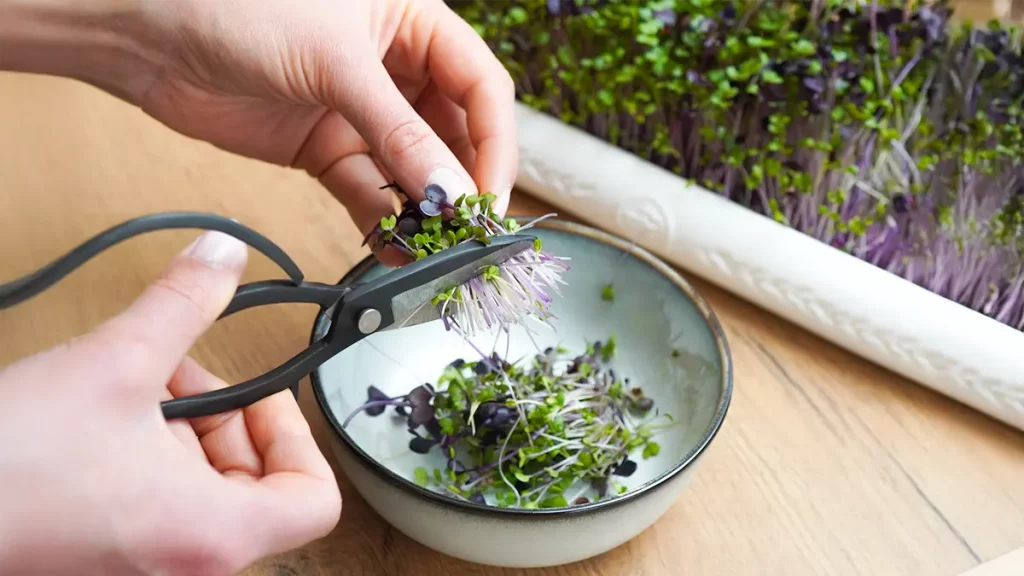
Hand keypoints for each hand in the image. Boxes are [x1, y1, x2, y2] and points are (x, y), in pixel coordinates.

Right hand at [0, 232, 341, 575]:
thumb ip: (183, 303)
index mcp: (213, 532)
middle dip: (225, 416)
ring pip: (209, 491)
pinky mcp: (114, 556)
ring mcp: (152, 565)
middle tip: (177, 374)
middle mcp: (192, 562)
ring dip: (184, 429)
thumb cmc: (11, 464)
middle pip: (260, 485)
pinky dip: (153, 457)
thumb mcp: (116, 362)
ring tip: (133, 385)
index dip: (297, 436)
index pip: (315, 502)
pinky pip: (165, 505)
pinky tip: (105, 415)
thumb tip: (223, 254)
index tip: (259, 394)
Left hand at [136, 0, 516, 249]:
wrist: (148, 32)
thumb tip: (452, 192)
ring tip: (433, 252)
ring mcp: (361, 112)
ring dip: (425, 212)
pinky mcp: (326, 148)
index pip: (481, 89)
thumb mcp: (335, 62)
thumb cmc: (239, 6)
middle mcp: (396, 69)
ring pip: (413, 171)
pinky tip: (395, 250)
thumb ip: (399, 133)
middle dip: (462, 186)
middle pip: (454, 136)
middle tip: (468, 236)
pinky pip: (369, 192)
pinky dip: (383, 224)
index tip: (489, 198)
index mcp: (415, 25)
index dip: (495, 146)